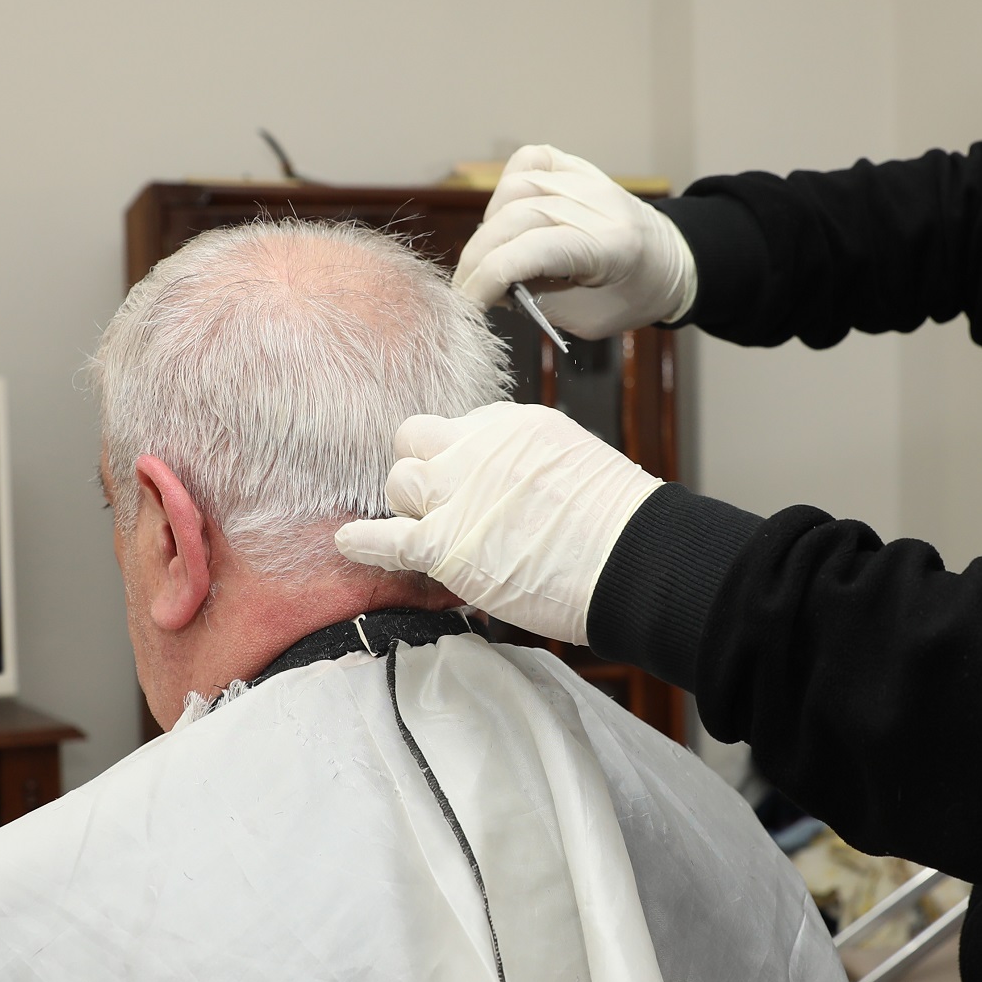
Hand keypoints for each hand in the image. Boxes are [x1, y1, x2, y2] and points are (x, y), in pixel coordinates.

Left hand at [333, 402, 659, 644]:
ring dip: (407, 507)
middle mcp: (478, 446)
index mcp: (514, 423)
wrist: (632, 559)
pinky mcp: (443, 542)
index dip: (458, 459)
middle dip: (423, 472)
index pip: (460, 429)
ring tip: (422, 533)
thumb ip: (530, 466)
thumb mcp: (574, 462)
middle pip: (416, 442)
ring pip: (398, 482)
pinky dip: (363, 542)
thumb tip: (512, 491)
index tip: (467, 482)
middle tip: (440, 506)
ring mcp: (457, 491)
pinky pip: (383, 537)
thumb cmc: (620, 526)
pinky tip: (349, 543)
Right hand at [452, 145, 697, 338]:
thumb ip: (538, 302)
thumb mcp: (589, 320)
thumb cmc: (634, 296)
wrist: (671, 260)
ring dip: (490, 227)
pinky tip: (508, 217)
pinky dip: (507, 188)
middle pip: (513, 219)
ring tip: (493, 257)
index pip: (528, 254)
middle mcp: (596, 204)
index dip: (485, 281)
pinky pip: (528, 161)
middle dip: (477, 260)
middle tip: (468, 290)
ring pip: (514, 189)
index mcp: (609, 248)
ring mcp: (587, 179)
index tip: (467, 307)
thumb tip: (491, 286)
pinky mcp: (578, 166)